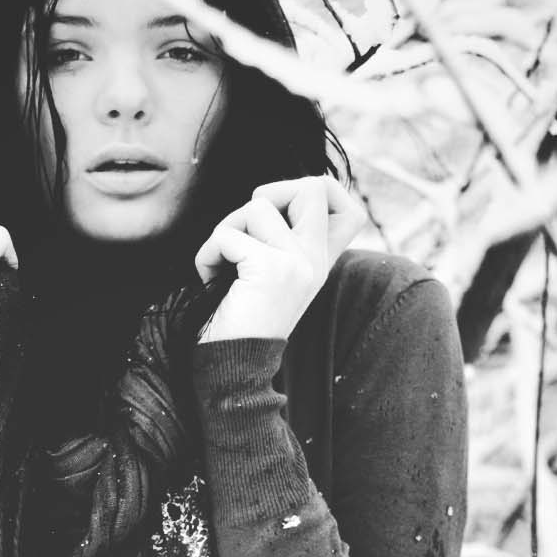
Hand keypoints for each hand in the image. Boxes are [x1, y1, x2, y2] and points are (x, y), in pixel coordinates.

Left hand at [194, 175, 365, 342]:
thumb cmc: (240, 320)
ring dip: (226, 230)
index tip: (281, 210)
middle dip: (268, 194)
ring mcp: (297, 263)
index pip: (349, 209)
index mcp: (319, 263)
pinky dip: (207, 254)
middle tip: (245, 230)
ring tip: (223, 265)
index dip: (319, 190)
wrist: (234, 368)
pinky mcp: (270, 268)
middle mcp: (315, 261)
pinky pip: (226, 235)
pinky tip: (209, 279)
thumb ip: (279, 240)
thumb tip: (266, 197)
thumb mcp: (270, 275)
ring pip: (257, 206)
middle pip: (313, 187)